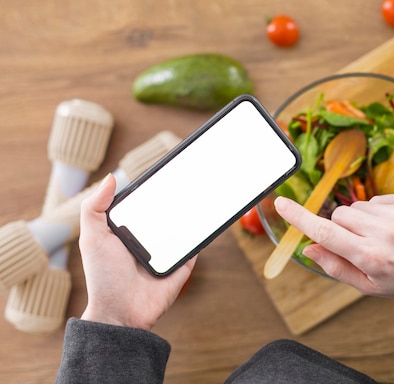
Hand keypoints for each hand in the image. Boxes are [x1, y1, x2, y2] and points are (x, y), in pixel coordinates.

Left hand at [78, 174, 195, 329]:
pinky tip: (208, 220)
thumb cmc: (103, 277)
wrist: (122, 312)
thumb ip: (94, 208)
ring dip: (193, 215)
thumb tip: (110, 177)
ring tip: (203, 195)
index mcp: (129, 230)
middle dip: (177, 199)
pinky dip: (203, 235)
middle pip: (167, 214)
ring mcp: (167, 252)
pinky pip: (195, 247)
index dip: (152, 190)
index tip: (163, 174)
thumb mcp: (93, 238)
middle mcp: (149, 240)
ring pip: (184, 228)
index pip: (143, 205)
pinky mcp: (182, 265)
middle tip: (189, 180)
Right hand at [274, 193, 393, 301]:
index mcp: (370, 257)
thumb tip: (309, 247)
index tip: (281, 203)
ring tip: (383, 237)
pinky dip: (379, 212)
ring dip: (361, 220)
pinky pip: (376, 199)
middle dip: (341, 228)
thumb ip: (335, 267)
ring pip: (357, 206)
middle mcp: (383, 232)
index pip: (325, 232)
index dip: (300, 217)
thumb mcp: (368, 286)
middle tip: (360, 244)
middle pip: (339, 215)